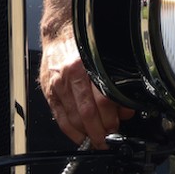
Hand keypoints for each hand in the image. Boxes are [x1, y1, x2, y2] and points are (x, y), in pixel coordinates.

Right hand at [38, 33, 132, 148]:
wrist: (61, 33)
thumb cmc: (85, 46)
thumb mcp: (105, 59)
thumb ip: (116, 84)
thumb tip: (125, 111)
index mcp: (91, 64)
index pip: (104, 99)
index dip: (112, 118)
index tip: (118, 128)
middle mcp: (73, 74)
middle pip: (89, 112)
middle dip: (101, 130)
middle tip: (109, 139)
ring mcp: (59, 84)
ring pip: (74, 118)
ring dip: (88, 134)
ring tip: (97, 140)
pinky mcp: (49, 92)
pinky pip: (60, 118)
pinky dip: (71, 132)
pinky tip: (81, 138)